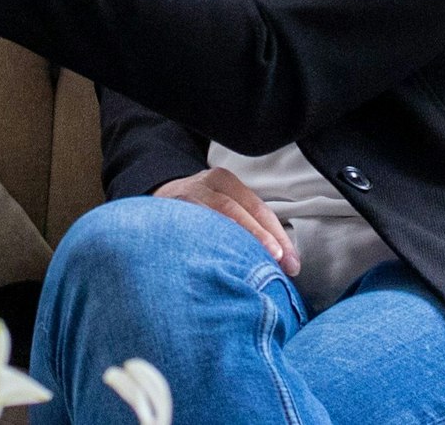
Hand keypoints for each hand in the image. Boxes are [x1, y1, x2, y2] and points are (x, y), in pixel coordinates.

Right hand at [155, 168, 300, 274]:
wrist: (152, 200)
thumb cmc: (198, 211)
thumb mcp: (222, 204)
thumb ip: (246, 224)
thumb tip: (282, 262)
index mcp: (224, 180)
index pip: (258, 208)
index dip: (278, 236)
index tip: (292, 263)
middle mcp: (204, 183)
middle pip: (238, 210)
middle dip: (261, 238)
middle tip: (279, 262)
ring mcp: (184, 196)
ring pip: (214, 217)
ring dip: (237, 241)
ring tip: (252, 263)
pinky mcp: (167, 211)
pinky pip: (191, 228)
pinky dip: (207, 244)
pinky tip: (218, 261)